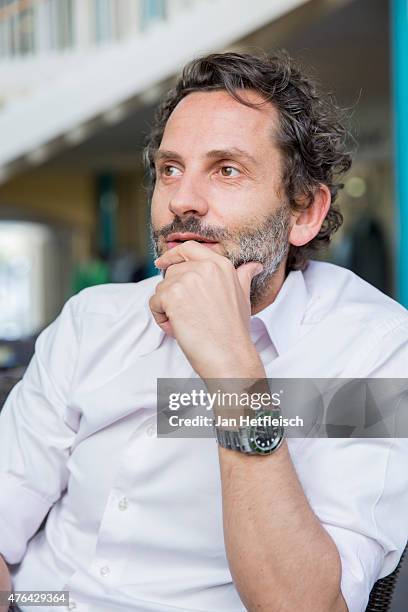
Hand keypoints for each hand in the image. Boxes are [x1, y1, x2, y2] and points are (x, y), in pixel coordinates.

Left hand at [149, 240, 263, 378]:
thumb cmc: (234, 331)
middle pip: (172, 273)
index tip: (162, 262)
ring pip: (161, 289)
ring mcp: (187, 279)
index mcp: (221, 265)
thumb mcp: (243, 297)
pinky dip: (161, 318)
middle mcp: (204, 267)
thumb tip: (254, 266)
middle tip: (189, 316)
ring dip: (167, 309)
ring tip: (186, 324)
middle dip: (173, 294)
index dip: (173, 255)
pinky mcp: (172, 295)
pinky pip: (154, 303)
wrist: (229, 355)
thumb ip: (243, 277)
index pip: (190, 248)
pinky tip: (178, 328)